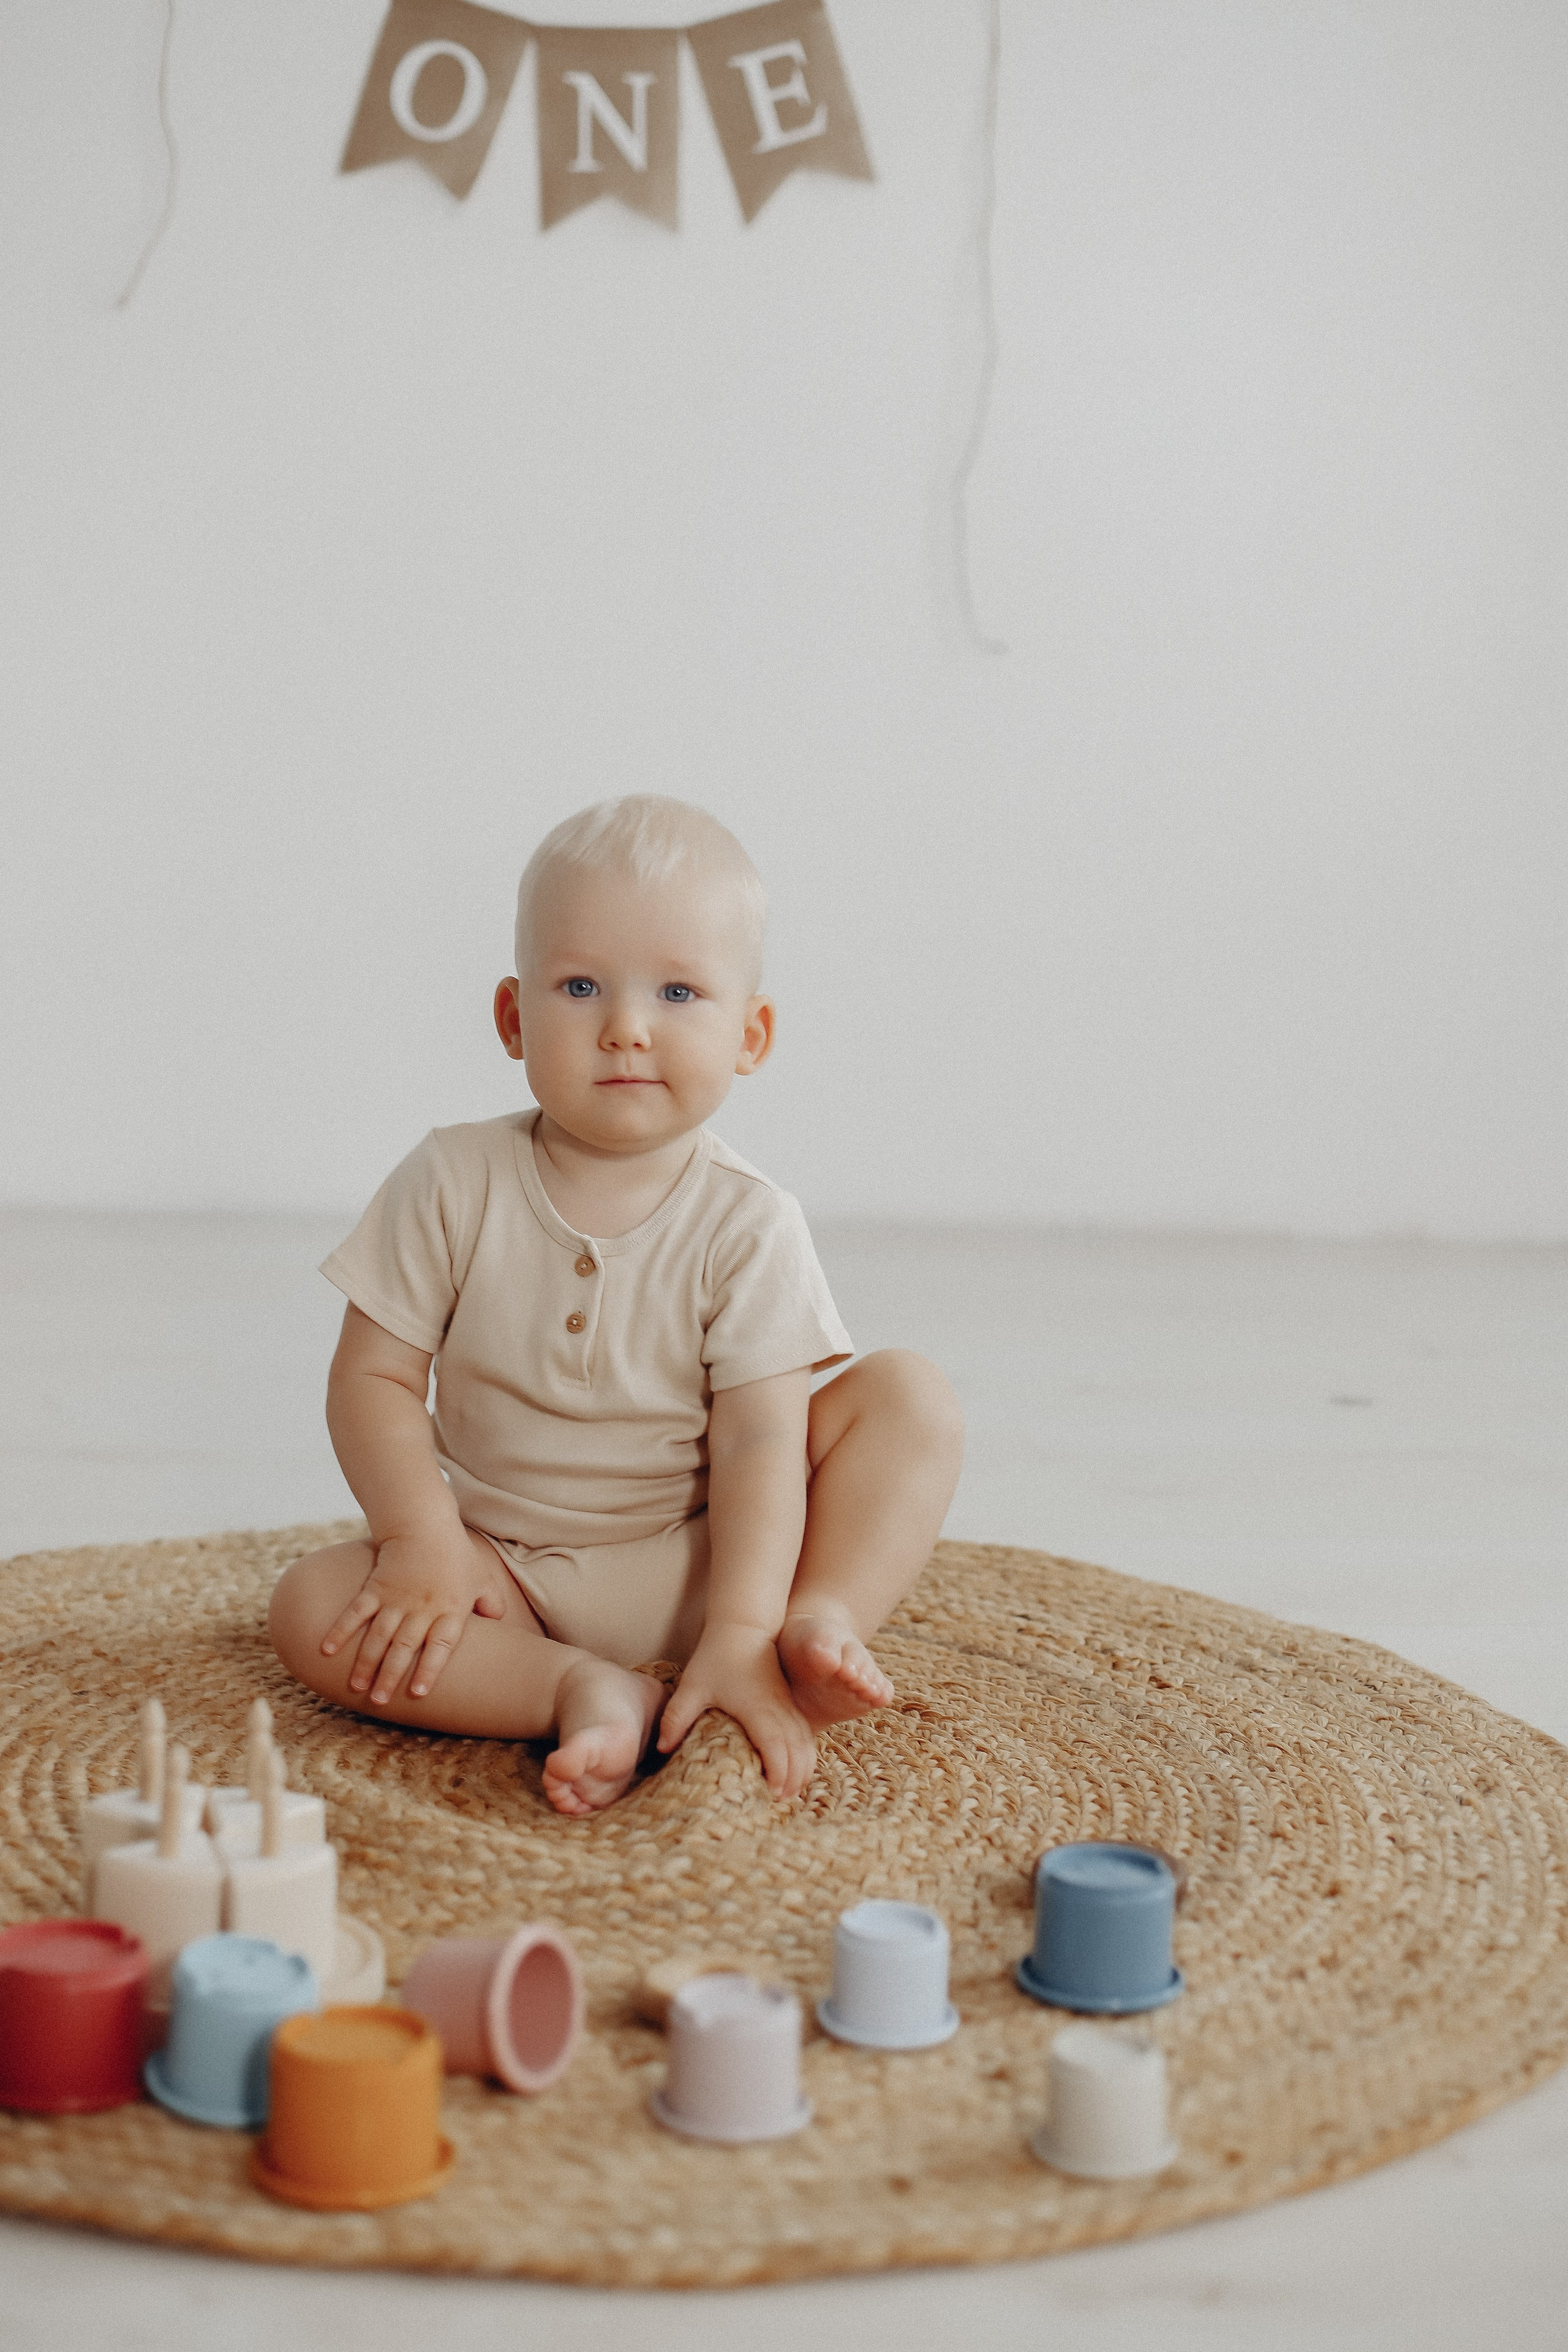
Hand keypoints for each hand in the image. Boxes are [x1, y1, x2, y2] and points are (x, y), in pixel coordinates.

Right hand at [319, 1528, 503, 1704]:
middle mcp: (422, 1608)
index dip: (429, 1669)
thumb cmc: (456, 1553)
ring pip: (378, 1636)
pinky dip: (341, 1631)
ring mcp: (396, 1599)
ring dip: (366, 1663)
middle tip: (379, 1701)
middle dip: (390, 1676)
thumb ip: (492, 1603)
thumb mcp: (481, 1578)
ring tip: (356, 1687)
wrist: (424, 1522)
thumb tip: (498, 1623)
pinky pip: (355, 1612)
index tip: (418, 1693)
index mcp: (449, 1610)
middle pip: (405, 1648)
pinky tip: (327, 1651)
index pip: (440, 1646)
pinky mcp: (375, 1587)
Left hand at [656, 1623, 816, 1800]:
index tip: (771, 1794)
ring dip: (802, 1768)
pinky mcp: (788, 1701)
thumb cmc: (717, 1656)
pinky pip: (804, 1732)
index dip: (778, 1773)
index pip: (776, 1747)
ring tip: (790, 1792)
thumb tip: (661, 1748)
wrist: (744, 1626)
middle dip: (793, 1780)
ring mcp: (787, 1704)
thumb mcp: (692, 1686)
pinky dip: (805, 1753)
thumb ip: (676, 1717)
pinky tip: (797, 1768)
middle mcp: (778, 1709)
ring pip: (806, 1742)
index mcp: (757, 1709)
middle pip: (797, 1751)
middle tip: (779, 1802)